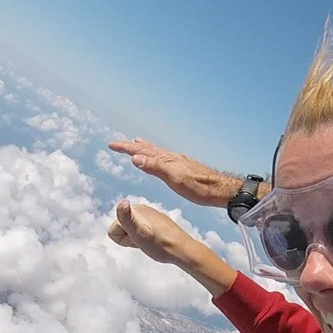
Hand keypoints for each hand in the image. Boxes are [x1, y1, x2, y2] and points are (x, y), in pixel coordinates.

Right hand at [107, 137, 241, 206]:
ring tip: (137, 143)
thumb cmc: (198, 187)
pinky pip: (164, 158)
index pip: (142, 151)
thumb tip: (135, 157)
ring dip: (144, 148)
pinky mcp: (183, 168)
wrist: (220, 189)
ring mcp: (178, 162)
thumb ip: (155, 167)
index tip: (111, 144)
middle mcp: (171, 158)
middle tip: (119, 144)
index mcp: (166, 160)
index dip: (125, 148)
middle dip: (131, 146)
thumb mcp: (174, 179)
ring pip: (156, 152)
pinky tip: (160, 159)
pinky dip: (156, 155)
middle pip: (148, 149)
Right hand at [109, 200, 238, 296]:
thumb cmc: (160, 245)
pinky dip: (145, 239)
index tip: (137, 240)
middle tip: (144, 242)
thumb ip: (127, 218)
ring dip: (137, 240)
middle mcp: (142, 209)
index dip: (123, 240)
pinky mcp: (157, 222)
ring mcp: (150, 215)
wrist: (182, 250)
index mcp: (135, 209)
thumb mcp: (139, 234)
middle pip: (121, 229)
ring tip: (150, 242)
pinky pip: (142, 232)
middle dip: (129, 239)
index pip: (113, 230)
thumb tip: (122, 202)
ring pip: (131, 232)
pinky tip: (155, 242)